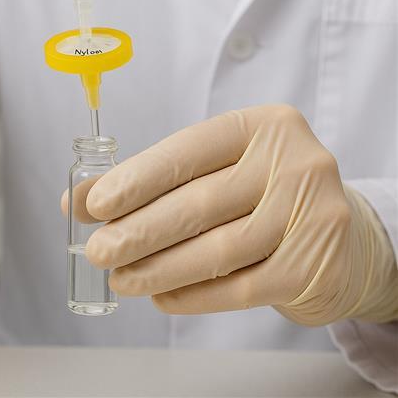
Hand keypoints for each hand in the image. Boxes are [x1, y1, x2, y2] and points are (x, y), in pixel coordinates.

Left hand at [83, 105, 396, 324]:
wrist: (345, 236)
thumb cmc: (267, 193)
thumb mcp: (220, 170)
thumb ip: (154, 180)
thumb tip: (77, 199)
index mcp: (264, 125)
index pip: (189, 149)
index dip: (138, 178)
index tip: (95, 204)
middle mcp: (294, 162)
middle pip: (200, 202)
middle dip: (140, 230)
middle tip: (98, 250)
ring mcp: (311, 213)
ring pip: (217, 250)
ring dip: (160, 269)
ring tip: (122, 279)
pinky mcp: (314, 265)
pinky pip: (240, 288)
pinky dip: (193, 295)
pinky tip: (162, 296)